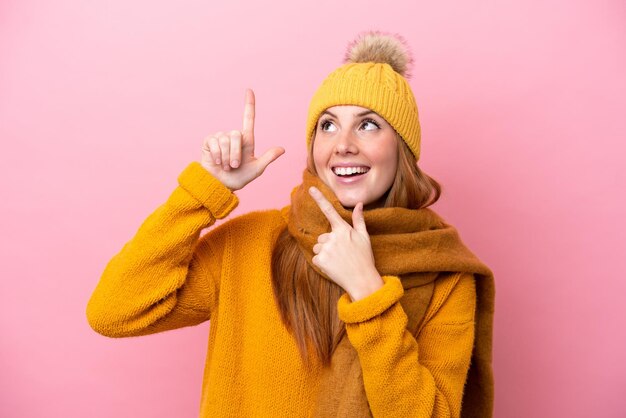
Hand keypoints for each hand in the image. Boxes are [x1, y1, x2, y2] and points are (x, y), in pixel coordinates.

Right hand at [200, 89, 284, 190]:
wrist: (221, 186)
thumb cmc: (239, 178)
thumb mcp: (256, 169)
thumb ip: (268, 158)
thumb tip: (282, 149)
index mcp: (246, 140)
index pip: (248, 119)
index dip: (249, 105)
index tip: (249, 91)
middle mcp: (233, 136)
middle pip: (236, 134)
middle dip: (235, 153)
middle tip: (234, 166)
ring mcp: (220, 138)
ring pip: (225, 140)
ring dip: (226, 157)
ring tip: (225, 166)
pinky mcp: (209, 142)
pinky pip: (214, 143)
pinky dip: (217, 155)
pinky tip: (217, 162)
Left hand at [309, 186, 383, 300]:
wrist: (362, 280)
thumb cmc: (364, 258)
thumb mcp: (364, 237)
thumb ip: (358, 220)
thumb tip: (359, 204)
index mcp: (343, 230)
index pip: (329, 210)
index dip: (320, 198)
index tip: (310, 188)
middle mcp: (333, 237)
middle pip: (322, 237)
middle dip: (328, 244)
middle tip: (342, 254)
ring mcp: (326, 249)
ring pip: (317, 247)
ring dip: (324, 253)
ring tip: (338, 261)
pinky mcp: (320, 260)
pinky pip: (315, 258)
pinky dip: (322, 263)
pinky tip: (333, 267)